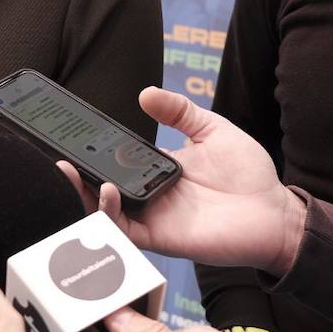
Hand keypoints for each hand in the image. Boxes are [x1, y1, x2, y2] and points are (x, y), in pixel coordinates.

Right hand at [57, 86, 305, 275]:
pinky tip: (108, 193)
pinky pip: (125, 232)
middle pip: (103, 188)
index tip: (72, 136)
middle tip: (58, 158)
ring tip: (71, 173)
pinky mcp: (161, 238)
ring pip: (105, 212)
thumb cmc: (249, 173)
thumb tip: (145, 92)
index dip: (94, 151)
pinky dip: (109, 216)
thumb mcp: (212, 129)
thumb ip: (179, 111)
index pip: (117, 160)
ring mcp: (153, 218)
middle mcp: (149, 195)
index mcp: (158, 169)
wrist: (275, 212)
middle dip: (76, 175)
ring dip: (84, 194)